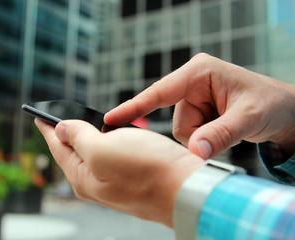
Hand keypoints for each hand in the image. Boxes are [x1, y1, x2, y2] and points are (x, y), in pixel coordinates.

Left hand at [35, 118, 203, 227]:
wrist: (187, 188)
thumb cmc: (147, 170)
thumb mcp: (103, 149)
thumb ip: (78, 138)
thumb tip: (61, 129)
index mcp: (82, 177)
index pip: (57, 147)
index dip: (47, 127)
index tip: (37, 115)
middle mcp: (96, 182)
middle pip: (73, 152)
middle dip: (64, 133)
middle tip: (56, 117)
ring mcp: (114, 182)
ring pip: (93, 154)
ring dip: (86, 136)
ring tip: (79, 122)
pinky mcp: (132, 178)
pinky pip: (112, 156)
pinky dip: (107, 142)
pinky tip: (110, 135)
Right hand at [104, 53, 294, 157]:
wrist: (283, 112)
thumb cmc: (270, 104)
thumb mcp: (249, 117)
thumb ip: (220, 135)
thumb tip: (194, 153)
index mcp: (199, 73)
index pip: (159, 92)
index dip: (134, 106)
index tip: (110, 119)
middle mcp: (191, 83)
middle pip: (175, 121)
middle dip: (199, 134)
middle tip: (226, 131)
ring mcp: (192, 98)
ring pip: (182, 132)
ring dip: (203, 138)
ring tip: (228, 128)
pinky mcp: (195, 110)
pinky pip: (189, 135)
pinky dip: (204, 140)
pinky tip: (222, 130)